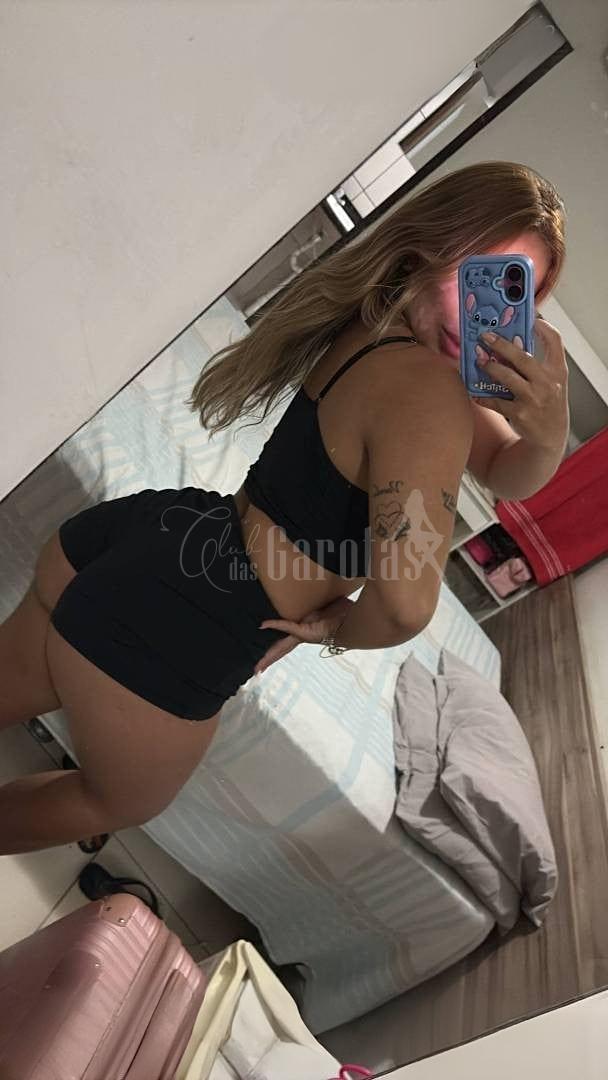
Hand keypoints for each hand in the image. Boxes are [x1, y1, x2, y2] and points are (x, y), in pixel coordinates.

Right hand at [254, 595, 354, 673]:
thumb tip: (325, 579)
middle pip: (282, 648)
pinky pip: (288, 626)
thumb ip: (321, 597)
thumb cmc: (346, 611)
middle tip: (257, 670)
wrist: (357, 618)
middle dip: (270, 658)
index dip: (278, 643)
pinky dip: (276, 624)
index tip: (264, 638)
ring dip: (270, 655)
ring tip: (258, 667)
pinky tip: (263, 625)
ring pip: (283, 646)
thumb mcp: (329, 603)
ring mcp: (305, 636)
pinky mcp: (308, 632)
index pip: (289, 638)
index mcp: (308, 630)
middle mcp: (305, 635)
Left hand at [471, 317, 569, 451]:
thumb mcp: (554, 381)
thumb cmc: (549, 403)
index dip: (543, 327)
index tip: (530, 319)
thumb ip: (541, 363)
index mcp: (557, 371)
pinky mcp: (518, 414)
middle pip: (522, 357)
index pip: (555, 341)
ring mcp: (532, 399)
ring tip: (479, 360)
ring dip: (489, 367)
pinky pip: (495, 401)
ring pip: (506, 377)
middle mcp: (546, 383)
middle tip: (485, 337)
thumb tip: (515, 342)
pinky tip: (474, 391)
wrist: (551, 435)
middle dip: (501, 345)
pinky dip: (483, 396)